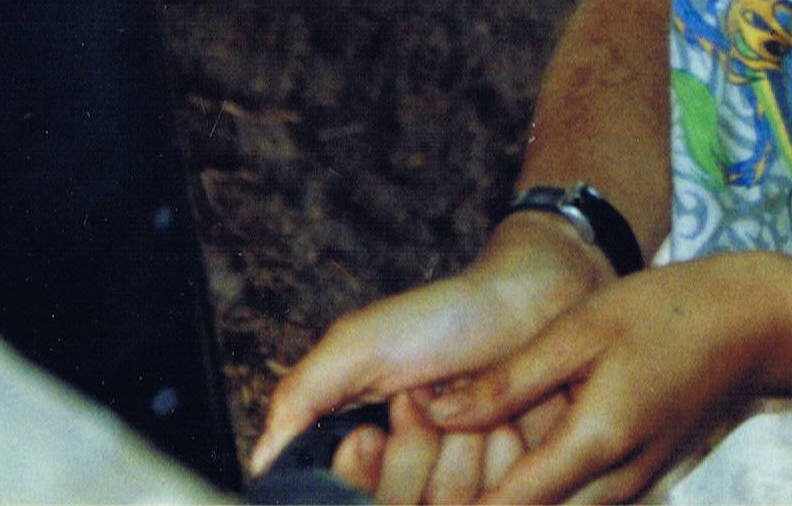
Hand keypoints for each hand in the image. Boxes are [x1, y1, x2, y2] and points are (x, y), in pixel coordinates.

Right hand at [251, 228, 609, 484]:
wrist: (532, 305)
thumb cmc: (441, 319)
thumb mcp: (359, 345)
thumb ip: (303, 396)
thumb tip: (259, 463)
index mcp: (368, 455)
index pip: (347, 498)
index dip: (360, 476)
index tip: (367, 436)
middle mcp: (414, 484)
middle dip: (414, 450)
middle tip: (424, 399)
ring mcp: (466, 493)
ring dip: (466, 446)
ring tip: (473, 404)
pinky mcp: (516, 497)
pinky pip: (504, 502)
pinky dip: (508, 457)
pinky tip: (511, 421)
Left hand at [410, 258, 781, 503]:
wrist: (745, 328)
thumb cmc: (658, 315)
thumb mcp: (575, 334)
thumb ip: (506, 381)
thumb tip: (435, 412)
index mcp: (595, 444)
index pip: (511, 503)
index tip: (408, 496)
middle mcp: (615, 483)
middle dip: (476, 502)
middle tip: (419, 487)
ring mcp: (630, 488)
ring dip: (509, 495)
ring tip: (450, 467)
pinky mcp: (635, 479)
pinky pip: (575, 500)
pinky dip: (537, 487)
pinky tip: (503, 457)